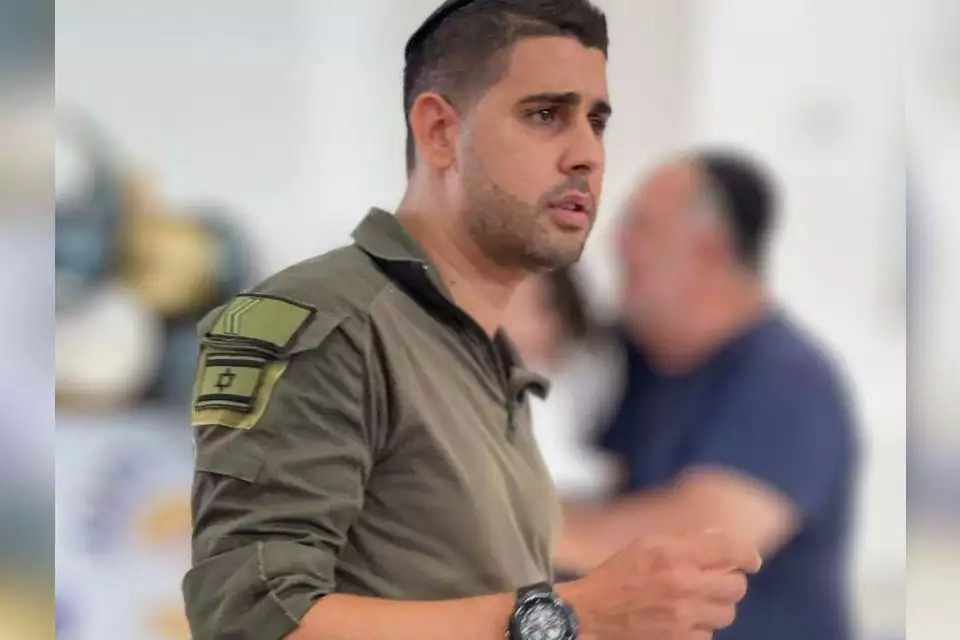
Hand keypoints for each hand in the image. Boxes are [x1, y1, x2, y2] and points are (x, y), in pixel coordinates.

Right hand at [560, 530, 760, 639]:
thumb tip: (722, 539)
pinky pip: (709, 634)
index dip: (747, 554)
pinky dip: (700, 627)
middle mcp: (685, 586)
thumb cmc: (619, 575)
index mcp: (676, 555)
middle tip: (714, 579)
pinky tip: (680, 619)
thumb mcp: (648, 545)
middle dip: (728, 580)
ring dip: (715, 606)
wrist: (591, 615)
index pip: (731, 551)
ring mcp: (685, 618)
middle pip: (736, 585)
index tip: (751, 560)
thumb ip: (687, 541)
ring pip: (727, 613)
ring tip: (693, 601)